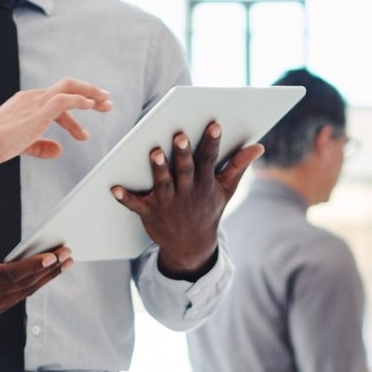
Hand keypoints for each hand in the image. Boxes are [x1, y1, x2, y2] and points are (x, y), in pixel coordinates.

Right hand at [0, 78, 111, 165]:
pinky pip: (64, 99)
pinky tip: (90, 106)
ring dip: (90, 94)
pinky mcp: (37, 110)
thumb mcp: (23, 145)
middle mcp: (32, 97)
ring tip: (106, 103)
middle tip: (106, 101)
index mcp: (27, 102)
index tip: (85, 125)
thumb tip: (59, 150)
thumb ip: (41, 146)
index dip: (75, 112)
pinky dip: (80, 101)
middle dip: (89, 92)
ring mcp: (35, 102)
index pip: (57, 101)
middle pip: (67, 86)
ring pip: (68, 87)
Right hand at [0, 230, 71, 326]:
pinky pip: (19, 296)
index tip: (53, 256)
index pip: (11, 274)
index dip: (34, 266)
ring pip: (25, 292)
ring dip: (47, 277)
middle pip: (25, 284)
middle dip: (49, 269)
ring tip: (66, 261)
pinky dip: (35, 283)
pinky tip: (47, 272)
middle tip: (69, 252)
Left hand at [109, 123, 263, 274]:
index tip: (215, 124)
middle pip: (185, 170)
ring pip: (163, 184)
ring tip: (154, 153)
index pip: (210, 160)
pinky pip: (136, 205)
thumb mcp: (225, 190)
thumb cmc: (208, 209)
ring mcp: (168, 204)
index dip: (212, 142)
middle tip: (180, 136)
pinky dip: (125, 198)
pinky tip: (114, 188)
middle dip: (183, 154)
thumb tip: (258, 146)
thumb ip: (238, 166)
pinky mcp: (150, 213)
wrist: (191, 246)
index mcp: (206, 185)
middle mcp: (187, 193)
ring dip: (158, 170)